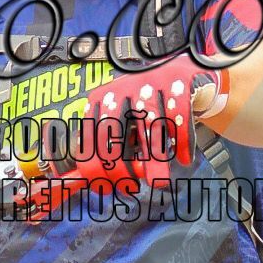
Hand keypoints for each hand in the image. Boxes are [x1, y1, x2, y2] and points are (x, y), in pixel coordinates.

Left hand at [19, 54, 213, 218]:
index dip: (95, 166)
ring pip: (150, 127)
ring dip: (155, 160)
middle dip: (120, 166)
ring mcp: (150, 82)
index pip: (91, 136)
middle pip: (115, 132)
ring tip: (158, 183)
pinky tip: (184, 159)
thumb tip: (78, 181)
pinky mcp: (178, 81)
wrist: (181, 74)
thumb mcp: (122, 122)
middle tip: (129, 188)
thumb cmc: (146, 107)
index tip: (104, 188)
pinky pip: (178, 117)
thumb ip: (104, 147)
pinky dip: (182, 141)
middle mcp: (123, 88)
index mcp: (103, 97)